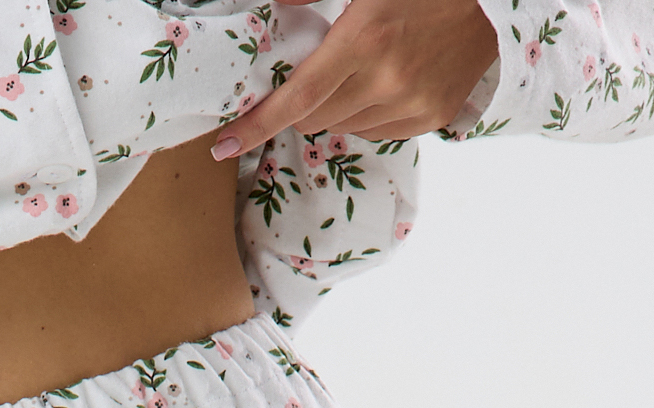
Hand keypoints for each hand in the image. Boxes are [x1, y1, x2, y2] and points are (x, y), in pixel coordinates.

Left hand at [210, 0, 499, 155]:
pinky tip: (383, 84)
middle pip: (314, 119)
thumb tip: (272, 5)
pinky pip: (377, 132)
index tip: (222, 146)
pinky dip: (367, 114)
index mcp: (363, 41)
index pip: (294, 101)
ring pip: (344, 128)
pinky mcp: (431, 117)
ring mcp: (410, 105)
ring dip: (335, 108)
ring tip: (356, 72)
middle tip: (309, 77)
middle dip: (300, 105)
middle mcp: (385, 82)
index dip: (253, 127)